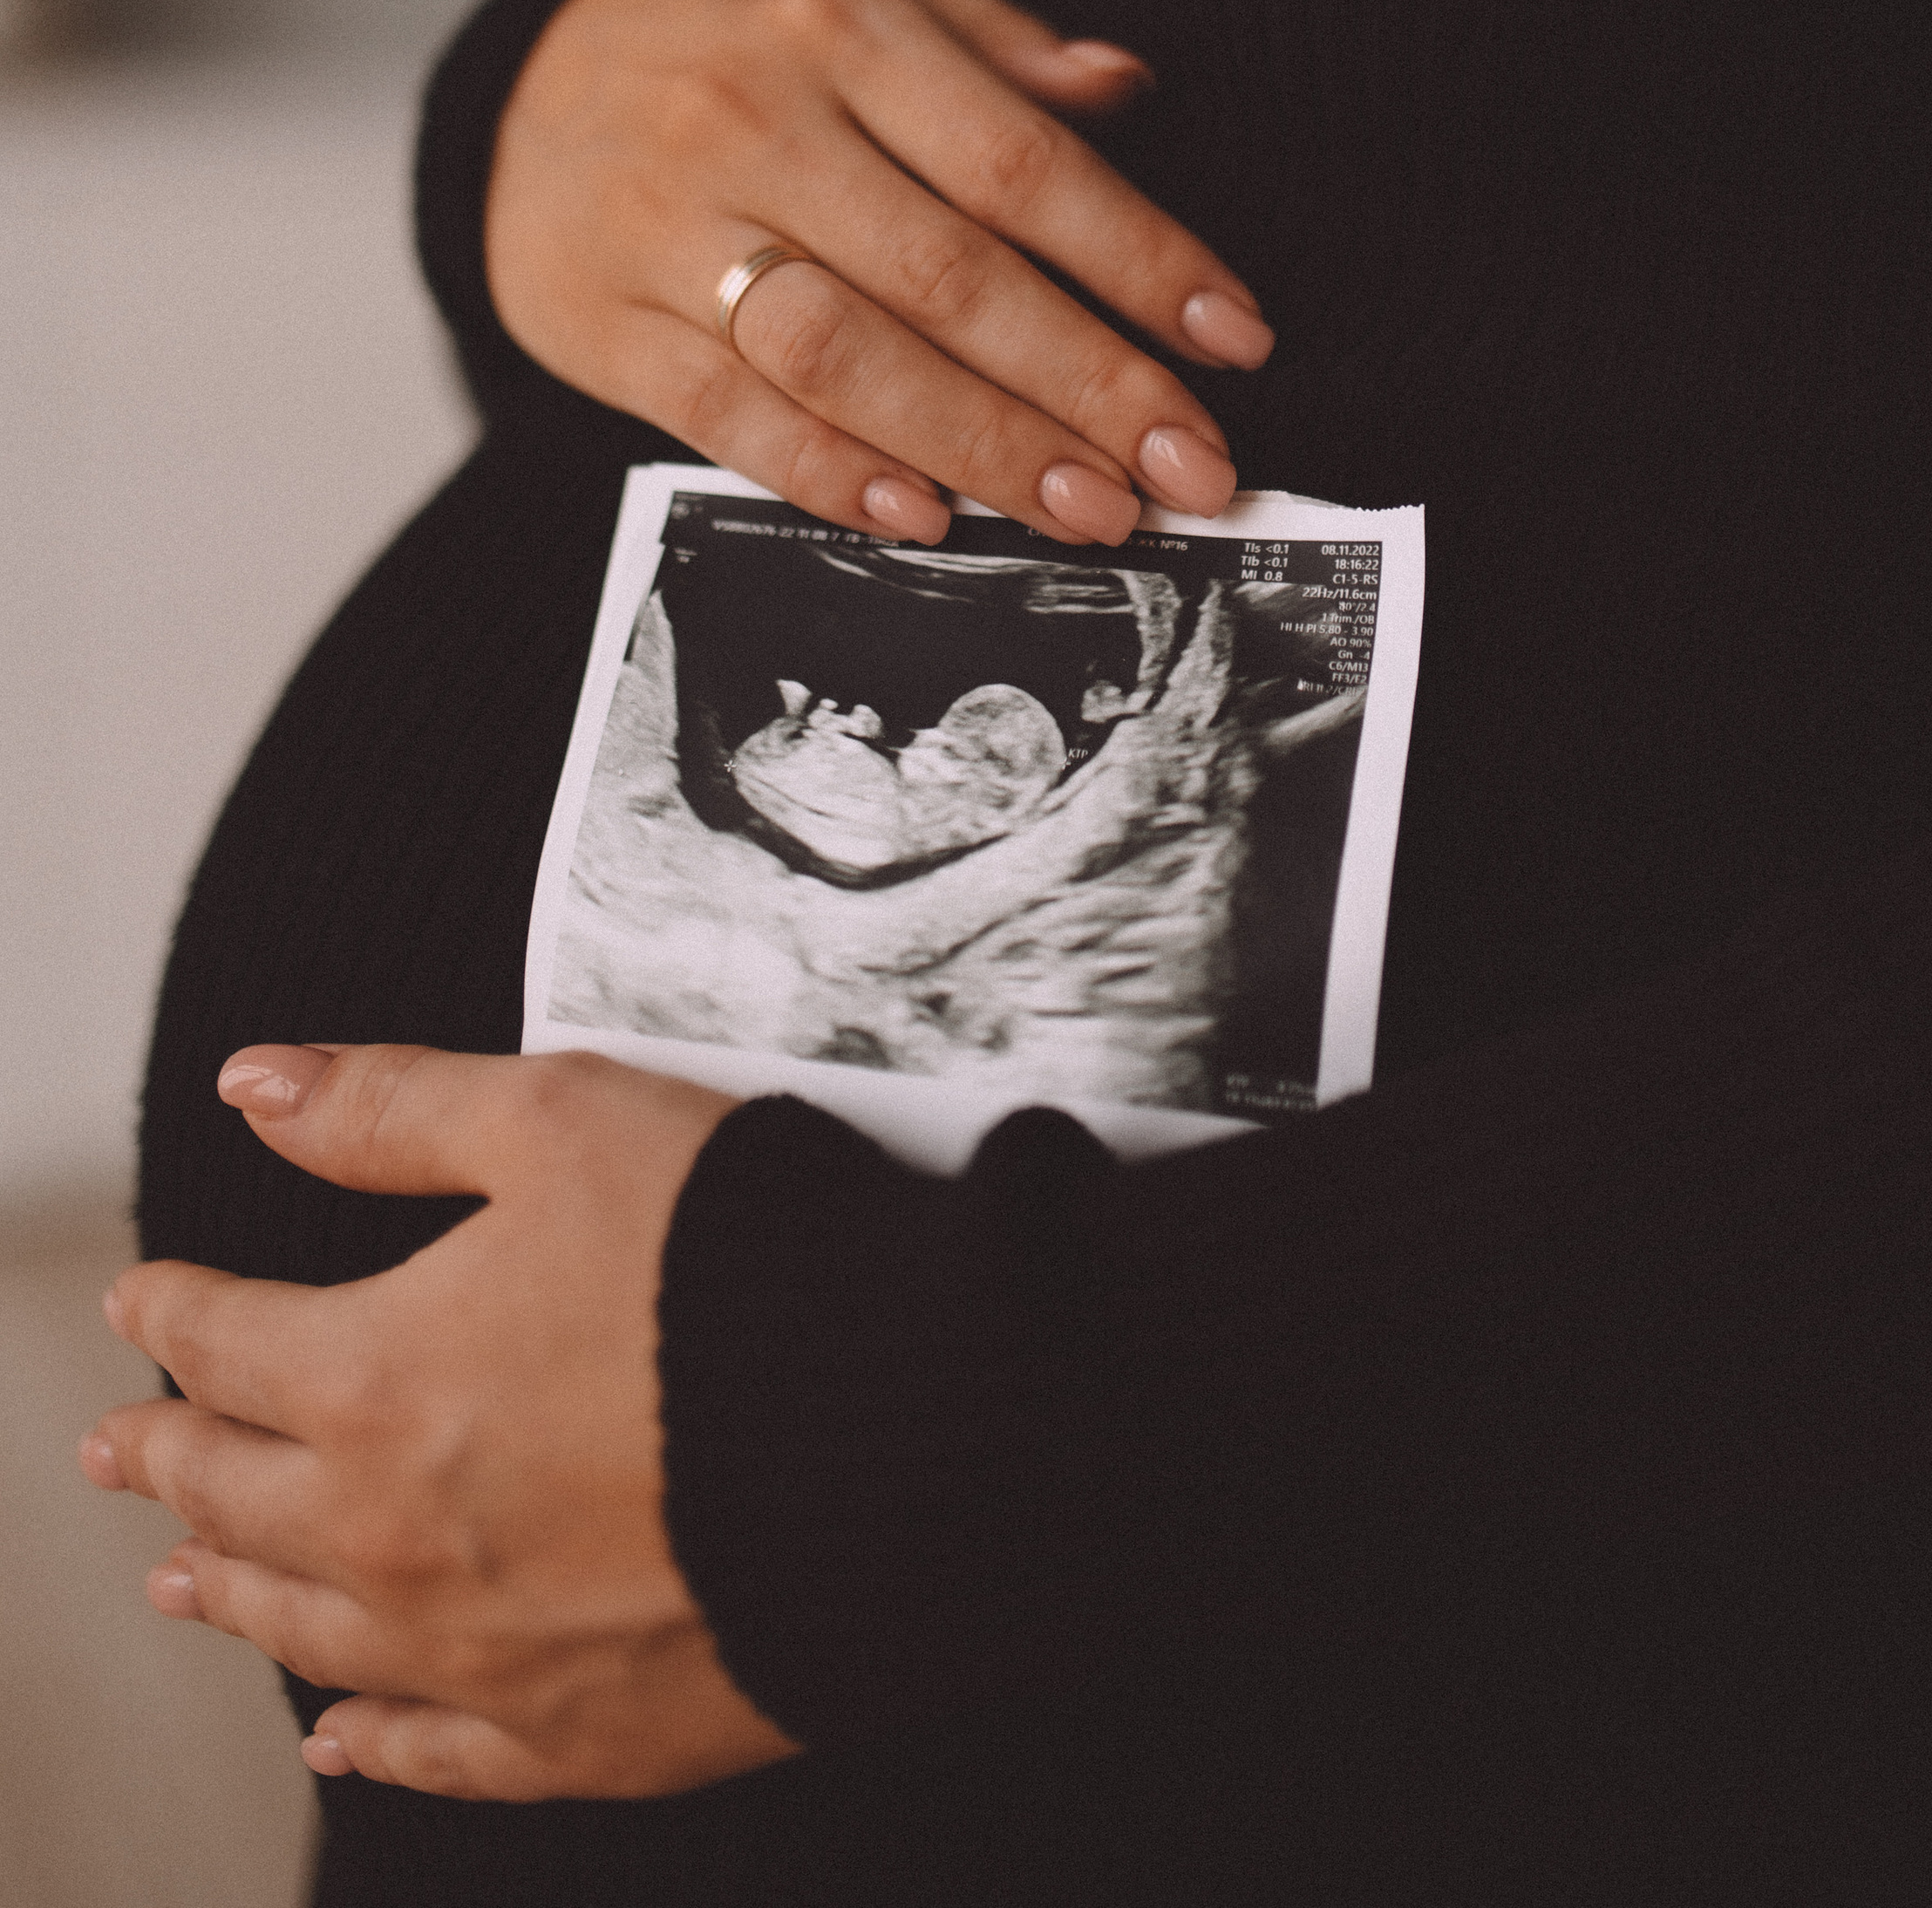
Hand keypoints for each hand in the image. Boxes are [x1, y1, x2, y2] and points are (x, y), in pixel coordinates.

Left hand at [82, 1043, 795, 1801]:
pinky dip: (366, 1742)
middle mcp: (395, 1536)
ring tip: (181, 1583)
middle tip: (116, 1448)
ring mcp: (479, 1654)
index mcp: (375, 1380)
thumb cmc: (739, 1259)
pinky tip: (337, 1735)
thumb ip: (392, 1108)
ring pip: (304, 1632)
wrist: (908, 1434)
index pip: (226, 1343)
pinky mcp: (579, 1733)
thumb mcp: (560, 1121)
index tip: (143, 1303)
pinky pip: (433, 1756)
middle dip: (164, 1457)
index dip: (172, 1312)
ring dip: (228, 1595)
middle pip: (233, 1498)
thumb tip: (252, 1083)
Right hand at [486, 0, 1273, 549]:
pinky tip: (927, 517)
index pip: (1016, 158)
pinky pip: (725, 413)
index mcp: (837, 23)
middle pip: (948, 274)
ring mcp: (668, 225)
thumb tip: (1124, 87)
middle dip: (1088, 384)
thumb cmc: (733, 36)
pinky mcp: (603, 320)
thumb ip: (993, 38)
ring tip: (1088, 509)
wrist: (517, 72)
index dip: (1139, 256)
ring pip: (844, 354)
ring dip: (980, 445)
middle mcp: (751, 120)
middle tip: (1189, 468)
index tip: (1234, 339)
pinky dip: (829, 472)